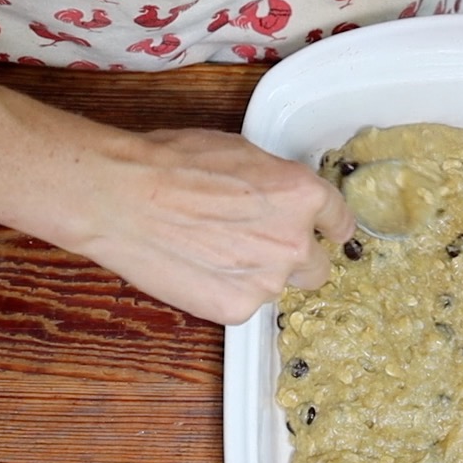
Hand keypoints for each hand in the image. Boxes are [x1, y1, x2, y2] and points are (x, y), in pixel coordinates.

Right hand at [66, 129, 356, 325]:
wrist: (123, 198)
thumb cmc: (170, 165)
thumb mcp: (239, 152)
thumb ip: (273, 182)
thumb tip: (276, 196)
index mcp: (301, 195)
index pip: (339, 220)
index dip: (330, 228)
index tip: (328, 234)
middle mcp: (294, 242)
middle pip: (316, 267)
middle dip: (294, 260)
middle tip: (255, 247)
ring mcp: (267, 281)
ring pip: (274, 287)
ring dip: (254, 276)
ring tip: (209, 253)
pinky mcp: (236, 309)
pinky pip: (242, 304)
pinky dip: (225, 293)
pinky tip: (196, 269)